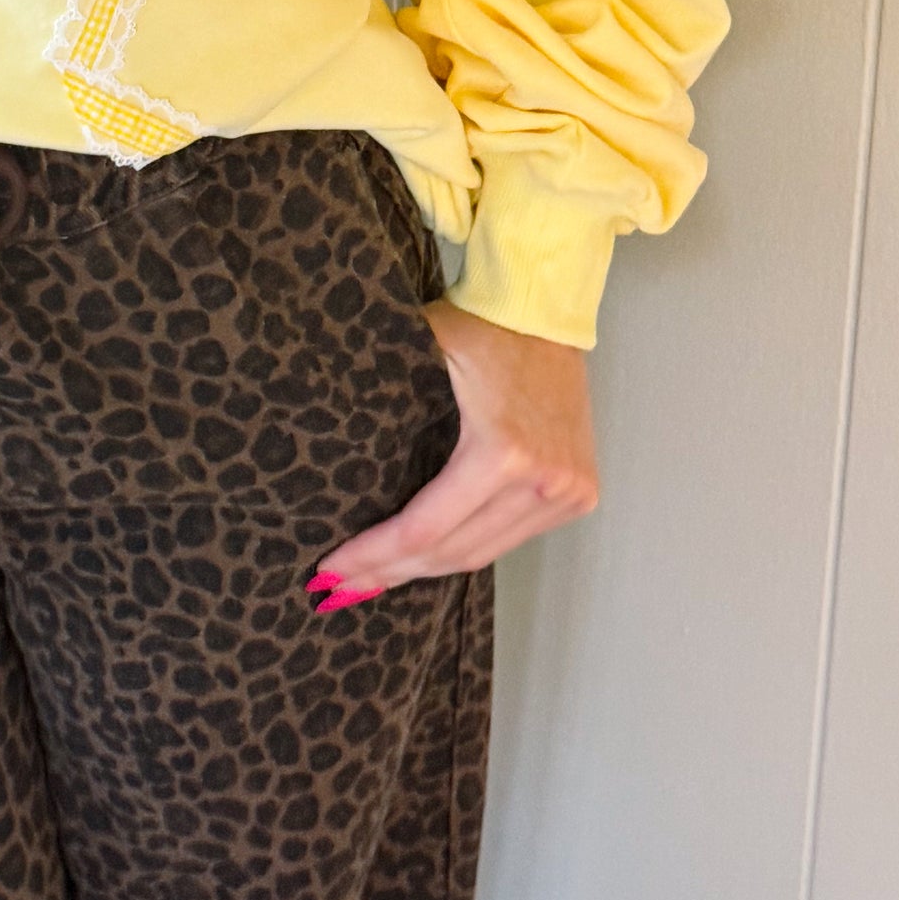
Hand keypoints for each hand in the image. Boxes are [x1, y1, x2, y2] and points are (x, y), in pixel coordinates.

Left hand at [310, 302, 597, 607]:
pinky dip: (470, 547)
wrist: (545, 312)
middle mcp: (542, 481)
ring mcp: (567, 491)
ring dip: (430, 569)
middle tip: (344, 587)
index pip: (423, 529)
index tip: (331, 569)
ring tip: (379, 580)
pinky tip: (432, 556)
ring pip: (484, 553)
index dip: (374, 555)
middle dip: (393, 572)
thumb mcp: (420, 357)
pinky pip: (512, 537)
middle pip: (453, 552)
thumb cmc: (477, 329)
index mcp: (502, 453)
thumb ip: (379, 405)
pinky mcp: (580, 493)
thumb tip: (318, 450)